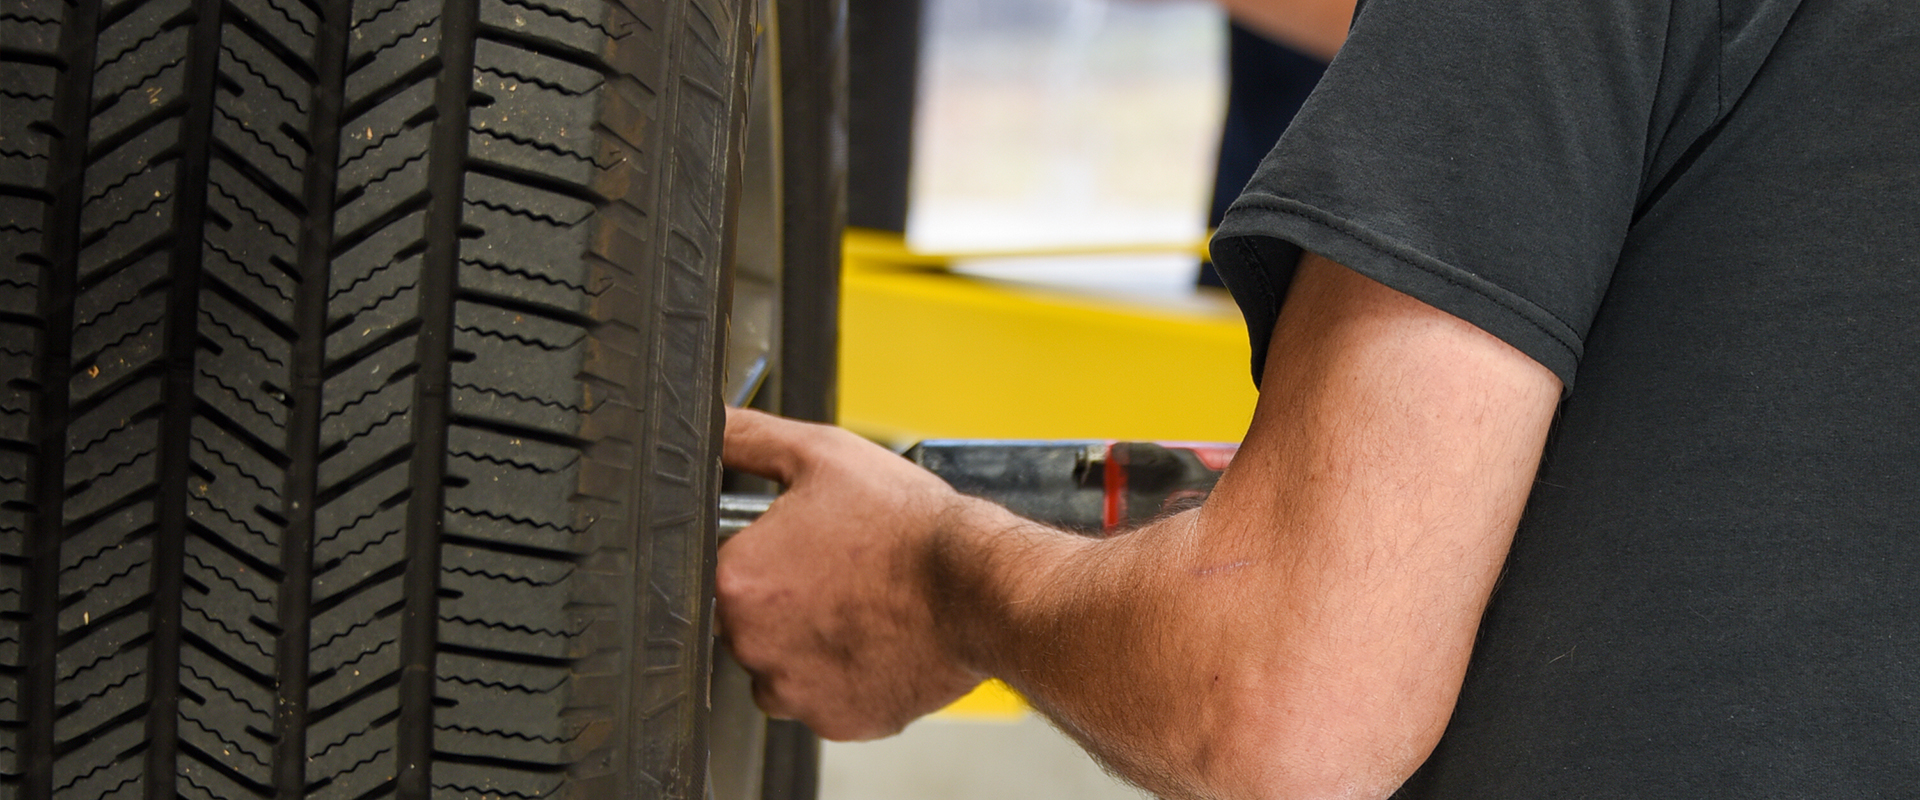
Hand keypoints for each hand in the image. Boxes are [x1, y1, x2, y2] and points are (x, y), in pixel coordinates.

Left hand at [716, 408, 984, 739]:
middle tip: (836, 572)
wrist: (977, 587)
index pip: (723, 569)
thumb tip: (709, 427)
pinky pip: (824, 699)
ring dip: (806, 642)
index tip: (801, 547)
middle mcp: (751, 644)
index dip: (765, 553)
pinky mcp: (837, 721)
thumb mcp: (821, 454)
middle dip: (782, 600)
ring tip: (858, 606)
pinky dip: (844, 675)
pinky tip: (875, 639)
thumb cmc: (905, 526)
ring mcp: (794, 690)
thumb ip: (747, 439)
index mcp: (736, 580)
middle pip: (747, 622)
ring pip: (781, 665)